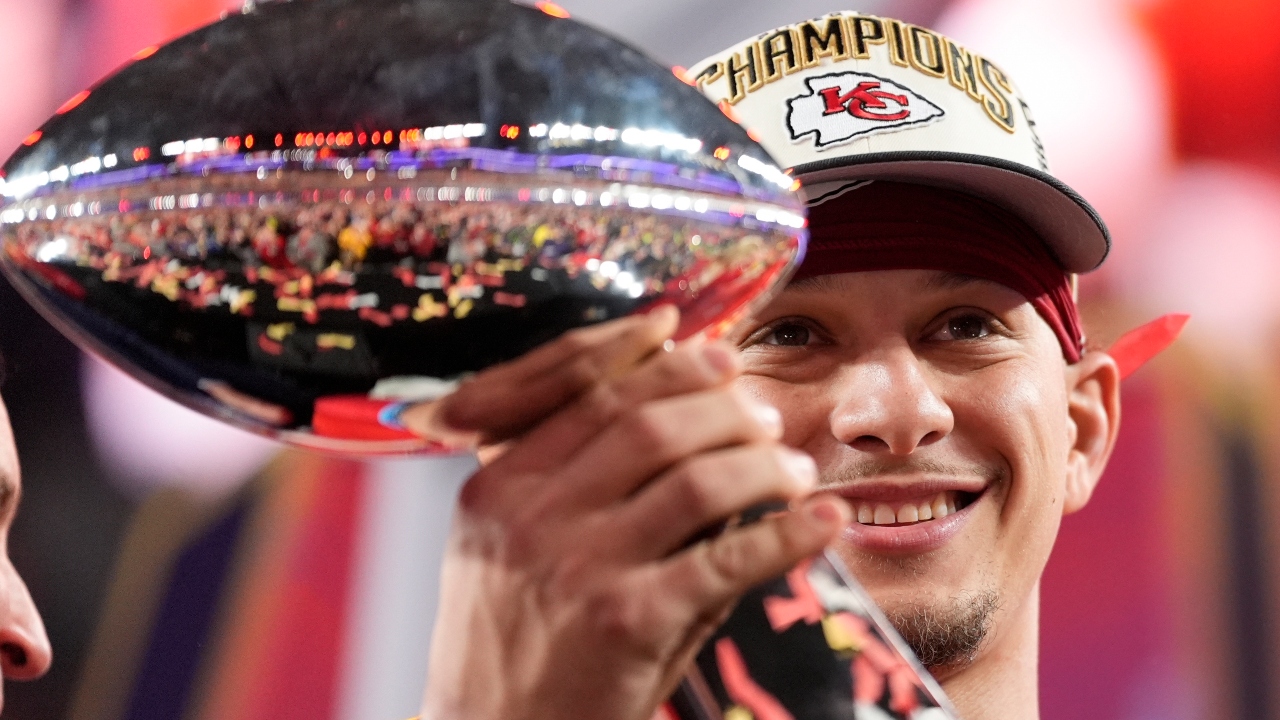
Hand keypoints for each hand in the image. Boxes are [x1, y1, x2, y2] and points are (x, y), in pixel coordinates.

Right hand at [413, 309, 850, 719]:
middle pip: (650, 423)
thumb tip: (688, 411)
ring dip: (764, 464)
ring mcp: (578, 567)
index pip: (592, 392)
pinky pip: (729, 559)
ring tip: (795, 469)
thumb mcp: (510, 549)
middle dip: (724, 407)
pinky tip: (823, 520)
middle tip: (766, 414)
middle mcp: (530, 515)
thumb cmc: (517, 643)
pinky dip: (789, 534)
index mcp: (498, 485)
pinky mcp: (628, 622)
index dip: (666, 364)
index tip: (715, 351)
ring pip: (697, 480)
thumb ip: (578, 482)